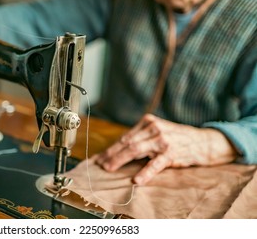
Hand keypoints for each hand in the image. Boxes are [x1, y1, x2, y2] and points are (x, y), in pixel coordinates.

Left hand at [96, 114, 237, 184]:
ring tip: (110, 168)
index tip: (100, 156)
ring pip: (135, 150)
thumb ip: (141, 138)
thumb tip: (118, 150)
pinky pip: (155, 164)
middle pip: (127, 142)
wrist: (203, 141)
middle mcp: (153, 128)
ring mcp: (162, 140)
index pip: (125, 136)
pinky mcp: (172, 153)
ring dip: (120, 160)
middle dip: (111, 154)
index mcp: (148, 122)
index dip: (111, 147)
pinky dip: (145, 172)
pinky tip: (137, 180)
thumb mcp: (158, 131)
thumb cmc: (176, 138)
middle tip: (100, 164)